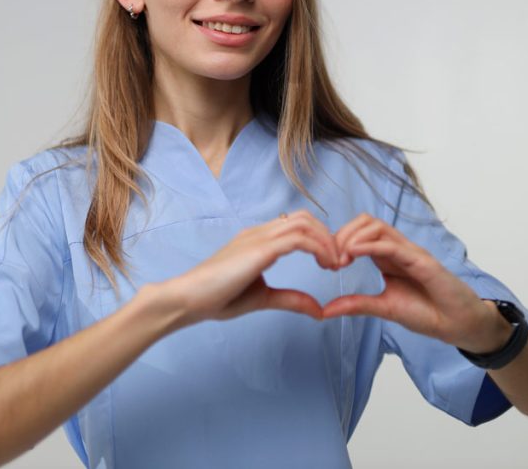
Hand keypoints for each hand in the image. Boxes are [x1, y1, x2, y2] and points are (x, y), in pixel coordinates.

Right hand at [160, 210, 342, 329]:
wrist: (188, 299)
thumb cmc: (217, 298)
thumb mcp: (263, 298)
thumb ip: (291, 299)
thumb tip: (319, 310)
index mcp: (258, 240)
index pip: (296, 224)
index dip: (320, 238)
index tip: (331, 263)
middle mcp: (259, 233)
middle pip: (305, 218)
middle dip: (329, 236)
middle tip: (339, 263)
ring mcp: (258, 237)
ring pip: (304, 223)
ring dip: (327, 241)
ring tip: (335, 264)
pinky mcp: (259, 249)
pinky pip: (298, 238)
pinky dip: (318, 248)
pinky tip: (325, 265)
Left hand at [322, 213, 511, 353]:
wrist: (458, 325)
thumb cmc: (426, 313)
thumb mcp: (383, 309)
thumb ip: (356, 305)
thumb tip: (324, 311)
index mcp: (387, 257)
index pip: (359, 233)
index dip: (339, 241)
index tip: (327, 264)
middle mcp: (398, 249)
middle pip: (365, 222)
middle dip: (342, 235)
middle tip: (331, 260)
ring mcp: (410, 252)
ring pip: (377, 227)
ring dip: (353, 237)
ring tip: (341, 259)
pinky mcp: (422, 261)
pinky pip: (392, 245)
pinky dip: (370, 245)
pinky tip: (354, 254)